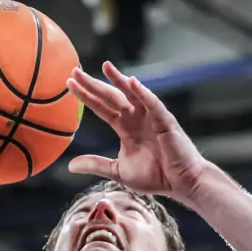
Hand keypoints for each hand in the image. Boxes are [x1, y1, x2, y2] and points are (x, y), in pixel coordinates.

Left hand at [66, 61, 211, 202]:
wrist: (182, 183)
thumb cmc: (156, 176)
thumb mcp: (118, 171)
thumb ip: (96, 164)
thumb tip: (69, 165)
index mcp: (125, 127)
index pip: (102, 107)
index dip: (86, 96)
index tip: (69, 85)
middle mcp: (136, 118)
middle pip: (111, 97)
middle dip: (94, 84)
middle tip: (75, 71)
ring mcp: (151, 117)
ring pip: (131, 94)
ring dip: (118, 79)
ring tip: (105, 66)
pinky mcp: (165, 121)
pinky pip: (152, 104)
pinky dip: (143, 93)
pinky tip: (131, 82)